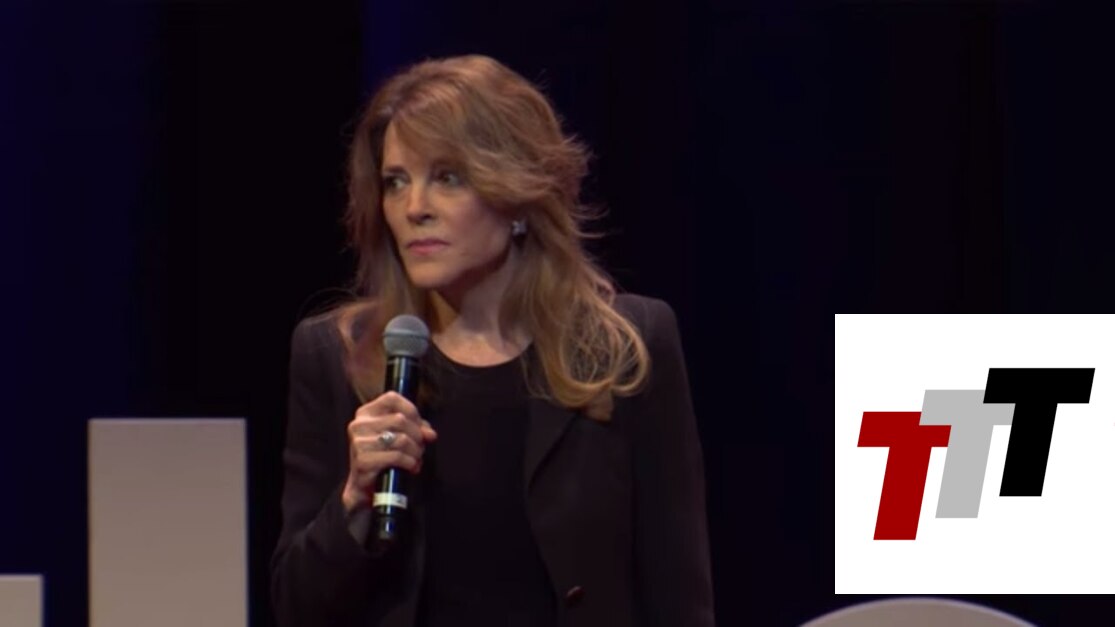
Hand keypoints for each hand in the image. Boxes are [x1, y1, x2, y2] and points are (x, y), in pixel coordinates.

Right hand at [341, 391, 437, 513]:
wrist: (364, 486)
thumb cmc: (382, 457)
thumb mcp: (398, 436)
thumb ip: (415, 428)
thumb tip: (430, 434)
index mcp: (365, 413)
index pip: (392, 398)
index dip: (411, 410)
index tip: (420, 426)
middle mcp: (359, 425)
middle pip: (400, 420)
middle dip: (417, 435)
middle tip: (421, 448)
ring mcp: (359, 443)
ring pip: (401, 439)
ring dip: (416, 451)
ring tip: (417, 459)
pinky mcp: (363, 461)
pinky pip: (396, 456)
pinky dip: (410, 462)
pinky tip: (412, 467)